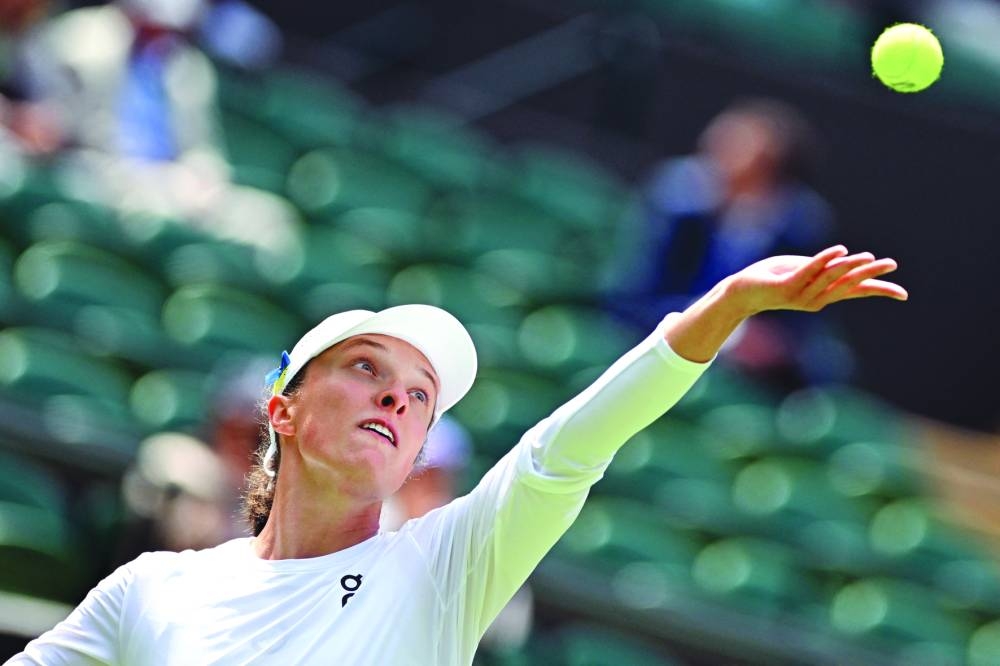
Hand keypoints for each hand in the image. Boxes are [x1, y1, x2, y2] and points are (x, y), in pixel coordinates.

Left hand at [725, 245, 907, 315]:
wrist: (742, 292)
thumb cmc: (775, 277)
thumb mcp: (806, 271)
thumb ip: (827, 270)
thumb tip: (849, 263)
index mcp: (824, 294)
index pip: (857, 292)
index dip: (879, 291)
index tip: (904, 294)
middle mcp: (816, 298)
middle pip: (849, 285)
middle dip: (870, 274)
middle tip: (891, 264)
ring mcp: (801, 295)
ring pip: (830, 278)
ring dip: (849, 266)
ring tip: (867, 256)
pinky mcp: (785, 288)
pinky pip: (808, 271)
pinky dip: (823, 260)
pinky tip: (839, 250)